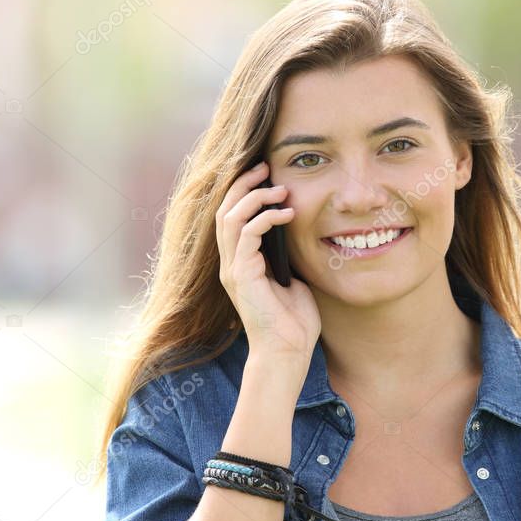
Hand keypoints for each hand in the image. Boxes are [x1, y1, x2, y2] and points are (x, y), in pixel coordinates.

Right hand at [216, 161, 321, 369]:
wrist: (288, 352)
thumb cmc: (294, 322)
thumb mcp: (293, 279)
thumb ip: (287, 257)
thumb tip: (296, 233)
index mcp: (240, 263)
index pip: (231, 217)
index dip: (244, 192)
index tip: (266, 175)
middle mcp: (230, 263)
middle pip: (225, 210)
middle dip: (244, 184)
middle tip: (266, 168)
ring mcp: (233, 269)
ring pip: (230, 217)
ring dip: (255, 197)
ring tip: (279, 189)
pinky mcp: (241, 275)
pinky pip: (246, 234)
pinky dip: (265, 218)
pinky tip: (286, 214)